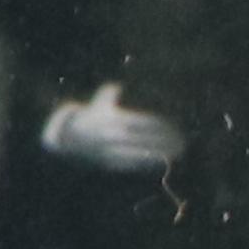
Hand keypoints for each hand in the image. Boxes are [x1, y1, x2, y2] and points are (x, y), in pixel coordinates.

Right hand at [45, 87, 183, 175]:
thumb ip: (109, 94)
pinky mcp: (110, 163)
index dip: (160, 126)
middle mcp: (112, 134)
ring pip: (140, 152)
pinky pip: (132, 164)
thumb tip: (118, 85)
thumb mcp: (98, 106)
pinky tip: (161, 162)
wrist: (66, 143)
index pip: (142, 122)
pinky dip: (148, 163)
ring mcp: (110, 149)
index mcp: (112, 119)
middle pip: (144, 137)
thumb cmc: (88, 122)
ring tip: (177, 153)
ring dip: (160, 153)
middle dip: (165, 140)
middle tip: (182, 141)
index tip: (175, 128)